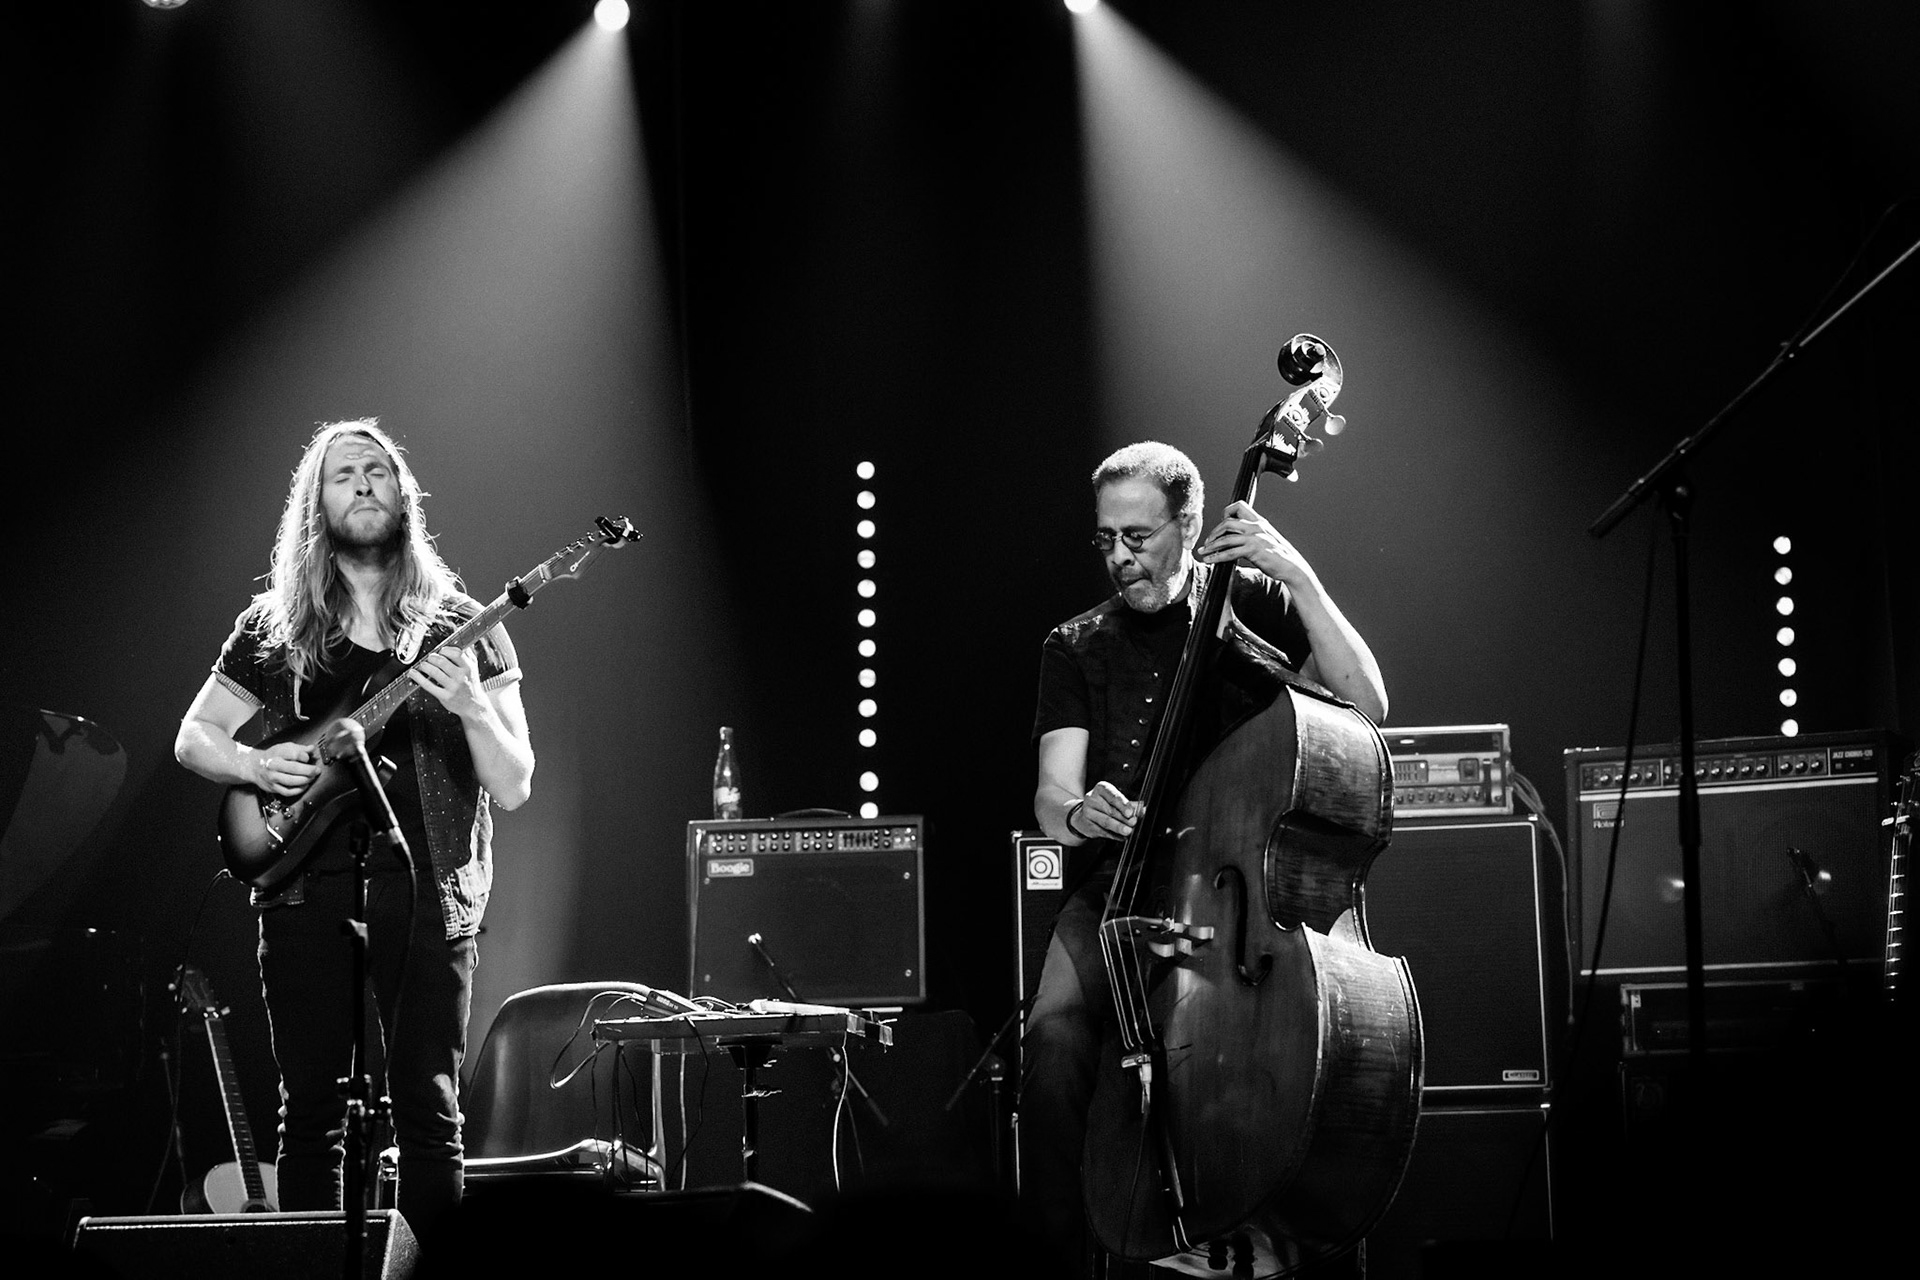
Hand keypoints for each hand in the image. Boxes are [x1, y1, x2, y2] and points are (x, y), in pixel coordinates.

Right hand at [250, 742, 318, 796]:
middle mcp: (274, 765)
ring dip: (305, 780)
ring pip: (292, 781)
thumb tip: (311, 748)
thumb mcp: (284, 747)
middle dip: (309, 770)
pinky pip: (288, 791)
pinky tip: (304, 785)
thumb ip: (299, 748)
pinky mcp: (273, 788)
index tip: (308, 758)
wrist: (254, 766)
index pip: (293, 754)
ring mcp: (273, 777)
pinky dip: (298, 790)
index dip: (304, 756)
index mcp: (277, 753)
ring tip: (312, 777)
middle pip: (294, 768)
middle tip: (316, 770)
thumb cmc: (271, 756)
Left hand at [407, 646, 487, 718]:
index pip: (456, 653)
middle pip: (442, 661)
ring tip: (423, 665)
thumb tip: (460, 635)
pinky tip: (412, 673)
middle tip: (430, 658)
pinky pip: (428, 685)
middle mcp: (461, 677)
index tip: (441, 651)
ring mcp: (453, 687)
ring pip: (434, 672)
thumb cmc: (470, 683)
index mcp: (469, 667)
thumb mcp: (473, 668)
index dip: (445, 650)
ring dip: (424, 665)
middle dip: (432, 657)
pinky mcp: (445, 697)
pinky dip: (418, 677)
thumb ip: (467, 653)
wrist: (473, 705)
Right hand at [1070, 780, 1142, 839]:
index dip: (1122, 804)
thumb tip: (1142, 810)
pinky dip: (1114, 835)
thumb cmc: (1104, 805)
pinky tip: (1122, 837)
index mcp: (1101, 789)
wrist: (1083, 815)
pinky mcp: (1087, 825)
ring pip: (1105, 821)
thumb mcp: (1116, 801)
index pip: (1113, 796)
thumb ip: (1130, 805)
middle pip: (1110, 810)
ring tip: (1128, 831)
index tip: (1130, 812)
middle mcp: (1092, 798)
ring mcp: (1087, 812)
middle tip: (1133, 823)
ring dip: (1118, 827)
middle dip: (1124, 818)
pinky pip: (1102, 831)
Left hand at [1196, 500, 1312, 589]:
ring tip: (1203, 552)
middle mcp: (1256, 526)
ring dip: (1211, 546)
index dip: (1226, 513)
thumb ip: (1253, 535)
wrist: (1292, 567)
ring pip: (1225, 538)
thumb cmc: (1279, 556)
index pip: (1239, 506)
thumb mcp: (1266, 539)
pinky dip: (1217, 557)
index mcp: (1259, 521)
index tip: (1220, 526)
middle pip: (1227, 522)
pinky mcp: (1253, 550)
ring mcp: (1255, 538)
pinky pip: (1229, 552)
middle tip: (1207, 543)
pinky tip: (1210, 560)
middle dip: (1213, 533)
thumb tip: (1237, 538)